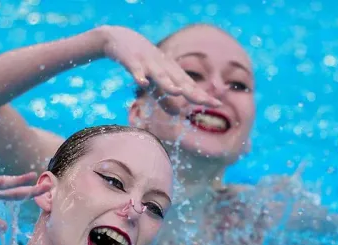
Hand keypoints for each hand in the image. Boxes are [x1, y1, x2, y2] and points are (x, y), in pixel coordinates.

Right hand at [95, 26, 220, 111]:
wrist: (120, 38)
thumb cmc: (142, 63)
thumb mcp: (154, 83)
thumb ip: (165, 99)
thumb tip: (178, 113)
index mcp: (171, 72)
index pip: (190, 86)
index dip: (202, 95)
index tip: (218, 104)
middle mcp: (164, 67)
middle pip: (180, 81)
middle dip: (194, 92)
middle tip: (208, 102)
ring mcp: (148, 63)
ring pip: (160, 75)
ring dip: (168, 84)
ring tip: (179, 93)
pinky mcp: (132, 60)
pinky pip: (136, 69)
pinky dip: (139, 75)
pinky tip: (142, 83)